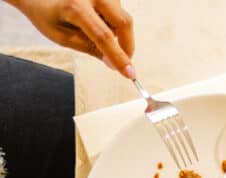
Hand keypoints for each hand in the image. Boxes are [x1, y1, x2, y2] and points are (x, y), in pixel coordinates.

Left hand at [12, 0, 134, 76]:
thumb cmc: (46, 13)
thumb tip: (113, 63)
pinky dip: (113, 24)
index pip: (104, 36)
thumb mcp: (63, 37)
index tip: (130, 74)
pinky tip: (97, 22)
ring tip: (95, 33)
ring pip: (122, 18)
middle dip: (127, 46)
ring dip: (117, 33)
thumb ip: (89, 48)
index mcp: (75, 5)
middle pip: (123, 22)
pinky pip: (118, 12)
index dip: (119, 57)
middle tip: (122, 62)